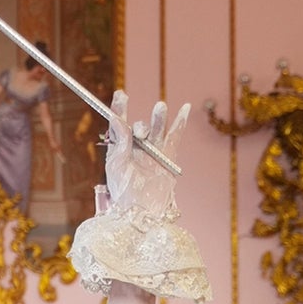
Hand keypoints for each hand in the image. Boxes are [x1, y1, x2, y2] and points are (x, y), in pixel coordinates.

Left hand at [98, 93, 188, 225]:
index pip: (120, 124)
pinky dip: (181, 122)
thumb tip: (117, 119)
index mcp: (120, 148)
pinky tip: (186, 108)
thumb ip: (120, 142)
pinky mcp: (168, 156)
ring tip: (160, 107)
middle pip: (140, 127)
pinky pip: (175, 136)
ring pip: (158, 128)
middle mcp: (137, 147)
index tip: (121, 94)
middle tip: (142, 132)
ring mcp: (153, 151)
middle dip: (141, 126)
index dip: (120, 108)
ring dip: (158, 118)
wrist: (141, 210)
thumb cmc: (124, 191)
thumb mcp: (116, 165)